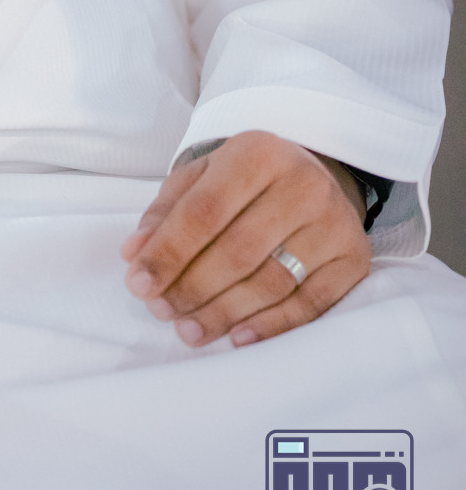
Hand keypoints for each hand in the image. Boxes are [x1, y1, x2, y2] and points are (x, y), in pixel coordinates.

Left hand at [120, 131, 369, 348]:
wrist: (314, 175)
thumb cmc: (245, 181)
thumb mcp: (201, 179)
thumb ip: (165, 213)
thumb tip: (135, 255)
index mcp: (257, 152)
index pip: (204, 211)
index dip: (168, 252)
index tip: (138, 284)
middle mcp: (303, 182)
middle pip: (238, 252)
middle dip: (192, 288)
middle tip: (162, 312)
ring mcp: (335, 221)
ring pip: (272, 282)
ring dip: (224, 313)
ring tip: (189, 330)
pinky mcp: (354, 258)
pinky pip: (311, 304)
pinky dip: (270, 326)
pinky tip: (237, 337)